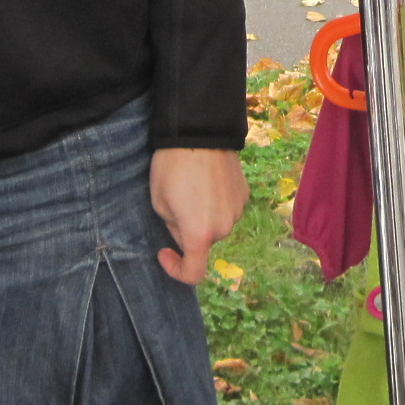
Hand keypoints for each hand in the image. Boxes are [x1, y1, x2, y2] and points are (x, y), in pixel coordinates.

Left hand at [150, 147, 248, 283]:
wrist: (199, 132)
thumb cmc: (171, 168)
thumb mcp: (159, 203)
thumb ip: (173, 227)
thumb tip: (185, 230)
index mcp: (200, 234)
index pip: (194, 273)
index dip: (176, 270)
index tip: (164, 253)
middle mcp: (224, 227)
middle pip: (204, 243)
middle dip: (188, 232)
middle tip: (175, 204)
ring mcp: (237, 210)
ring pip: (216, 225)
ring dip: (204, 217)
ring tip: (192, 188)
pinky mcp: (244, 193)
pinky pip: (227, 208)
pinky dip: (216, 203)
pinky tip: (207, 181)